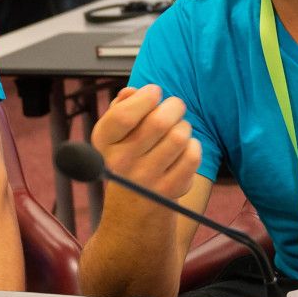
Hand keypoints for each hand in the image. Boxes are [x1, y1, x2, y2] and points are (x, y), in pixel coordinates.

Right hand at [91, 84, 201, 200]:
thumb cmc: (127, 153)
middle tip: (175, 107)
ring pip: (179, 136)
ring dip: (184, 126)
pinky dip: (193, 145)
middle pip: (159, 122)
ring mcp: (145, 179)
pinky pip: (192, 156)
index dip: (146, 97)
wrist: (132, 204)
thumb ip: (121, 106)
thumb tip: (133, 93)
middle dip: (174, 106)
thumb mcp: (114, 131)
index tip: (154, 92)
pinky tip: (184, 148)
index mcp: (104, 141)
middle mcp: (120, 162)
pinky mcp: (169, 190)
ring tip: (178, 129)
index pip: (124, 115)